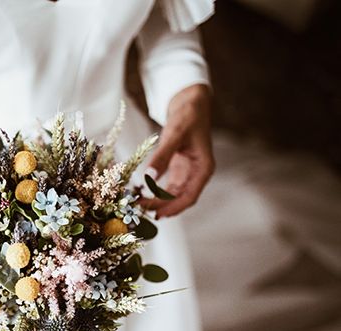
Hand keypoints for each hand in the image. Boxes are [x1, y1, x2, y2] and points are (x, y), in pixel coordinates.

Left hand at [141, 84, 214, 218]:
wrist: (190, 103)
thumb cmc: (186, 116)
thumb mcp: (174, 135)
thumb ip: (162, 156)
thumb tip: (150, 178)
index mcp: (203, 168)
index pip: (189, 197)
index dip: (173, 208)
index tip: (156, 214)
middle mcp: (197, 174)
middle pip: (180, 199)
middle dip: (161, 207)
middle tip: (140, 210)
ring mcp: (188, 172)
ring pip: (173, 195)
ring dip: (158, 201)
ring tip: (139, 206)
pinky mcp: (178, 169)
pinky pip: (168, 187)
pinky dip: (156, 192)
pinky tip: (142, 195)